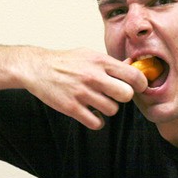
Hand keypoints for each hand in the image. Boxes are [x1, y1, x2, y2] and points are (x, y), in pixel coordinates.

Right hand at [17, 47, 147, 129]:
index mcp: (100, 61)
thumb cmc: (67, 62)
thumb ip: (111, 62)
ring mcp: (82, 93)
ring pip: (112, 110)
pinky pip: (96, 123)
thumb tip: (133, 64)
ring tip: (98, 102)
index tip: (136, 87)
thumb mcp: (89, 54)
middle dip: (123, 97)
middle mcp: (93, 76)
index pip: (133, 75)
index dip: (140, 84)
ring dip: (108, 108)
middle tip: (114, 95)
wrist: (38, 68)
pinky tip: (90, 113)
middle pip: (126, 95)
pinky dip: (96, 121)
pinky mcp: (71, 108)